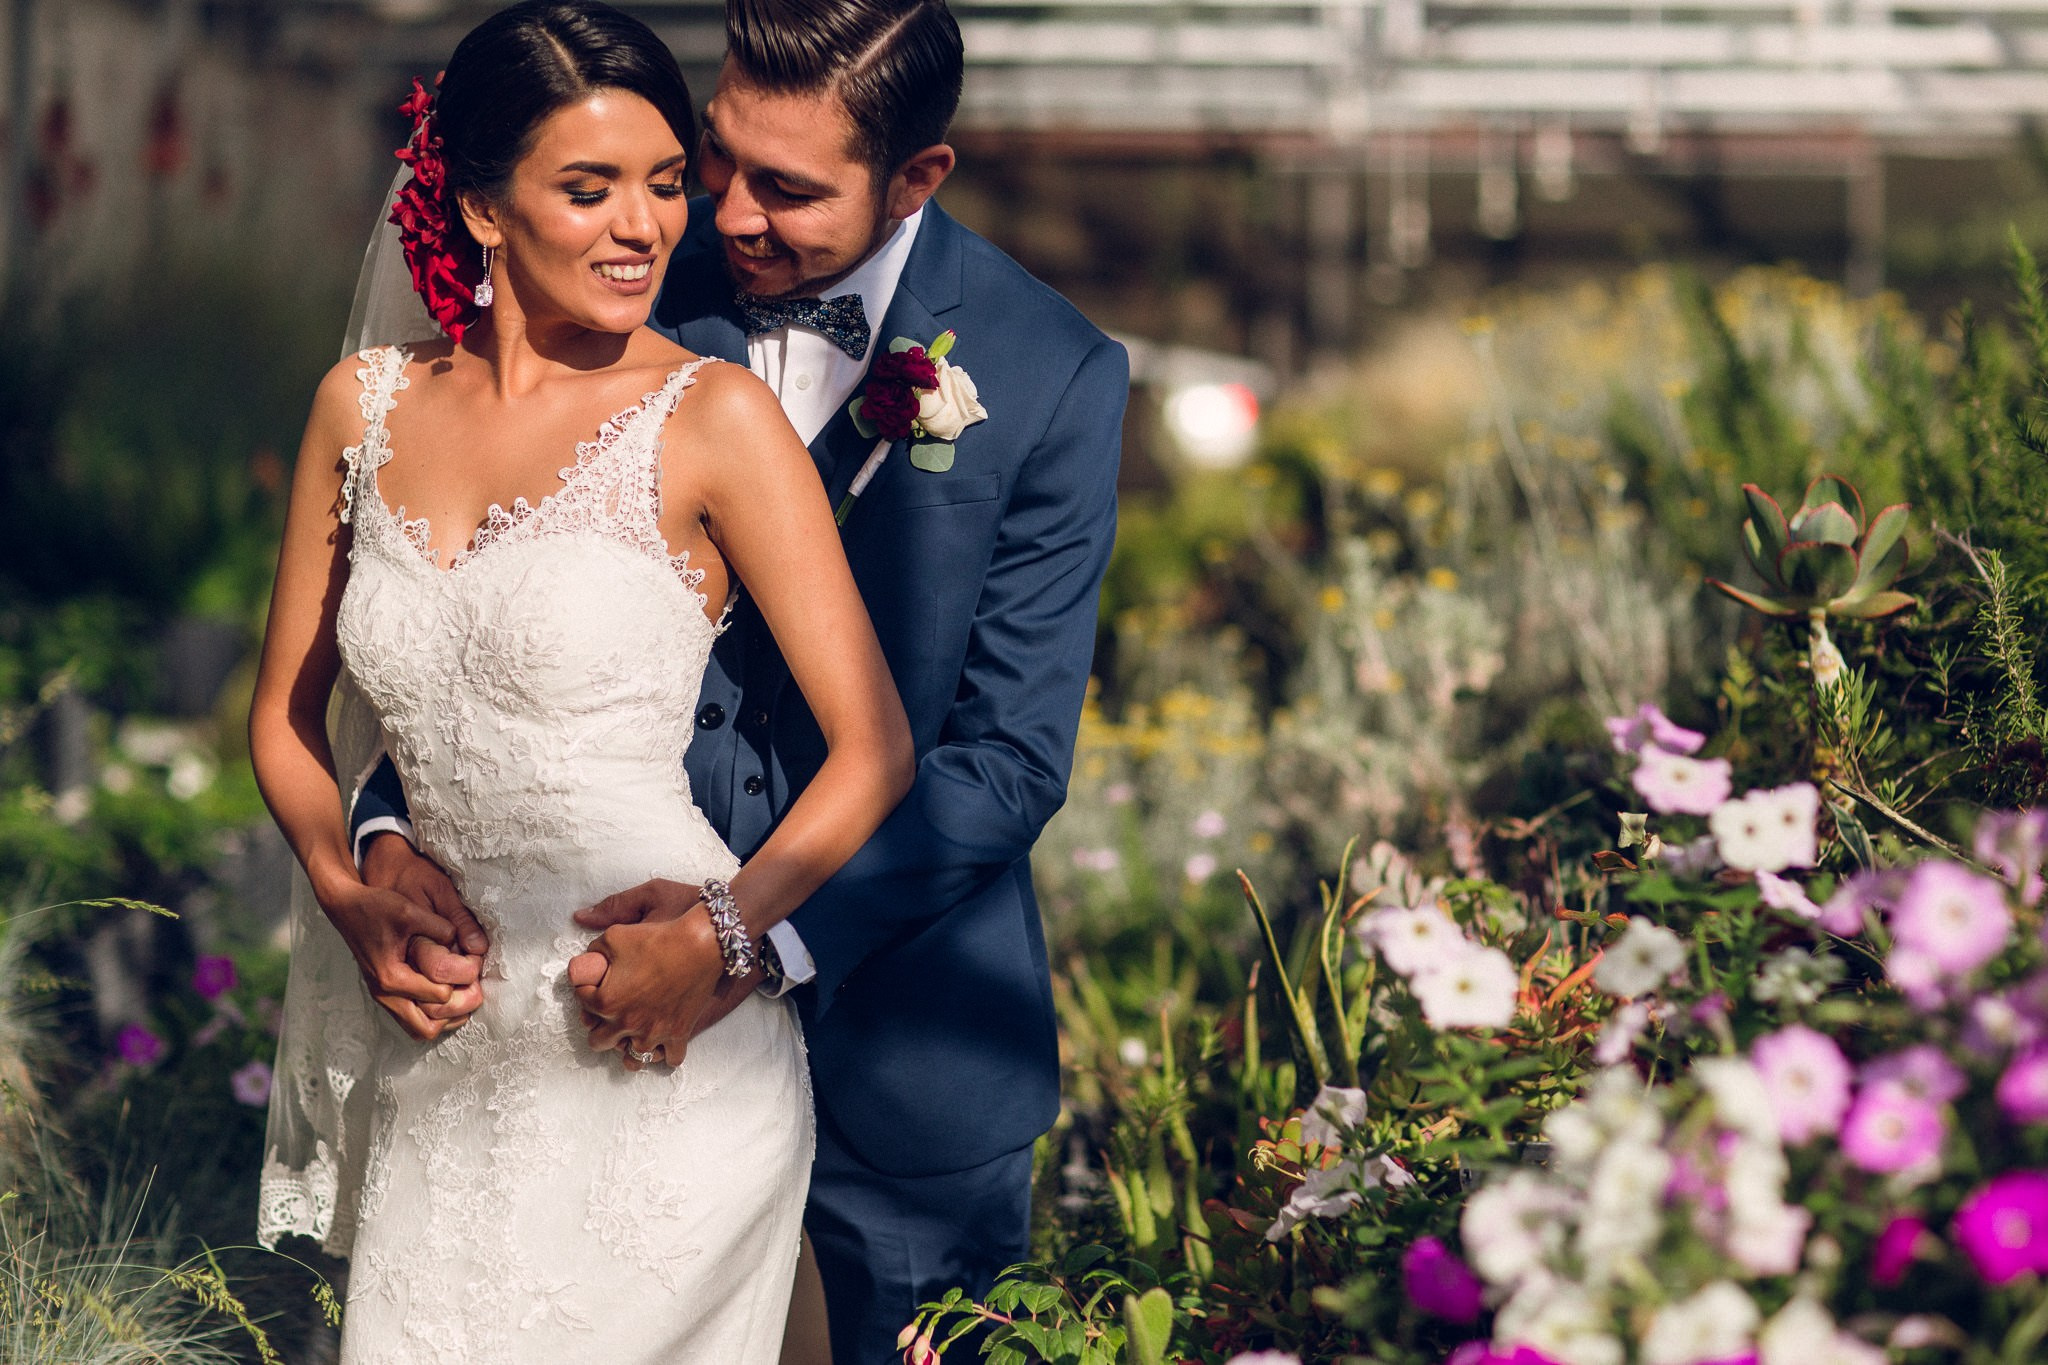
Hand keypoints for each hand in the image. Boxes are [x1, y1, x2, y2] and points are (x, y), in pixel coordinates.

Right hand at [356, 834, 489, 1037]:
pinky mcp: (383, 993)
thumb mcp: (411, 911)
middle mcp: (385, 994)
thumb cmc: (376, 907)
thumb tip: (471, 945)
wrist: (346, 907)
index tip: (472, 961)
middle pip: (428, 1027)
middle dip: (456, 1011)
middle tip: (473, 988)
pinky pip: (410, 1020)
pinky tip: (446, 993)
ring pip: (419, 1030)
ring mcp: (382, 997)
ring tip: (462, 992)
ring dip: (444, 1018)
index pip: (441, 995)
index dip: (462, 979)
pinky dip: (431, 1014)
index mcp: (392, 977)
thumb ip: (442, 928)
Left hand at [568, 878, 722, 1069]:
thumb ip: (592, 951)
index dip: (584, 988)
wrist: (702, 943)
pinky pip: (670, 1059)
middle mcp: (627, 1024)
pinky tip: (661, 1040)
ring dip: (627, 1048)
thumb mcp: (615, 934)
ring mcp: (654, 1033)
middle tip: (608, 1011)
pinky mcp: (680, 1033)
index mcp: (606, 1001)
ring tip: (630, 1034)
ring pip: (632, 1060)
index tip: (594, 981)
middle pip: (598, 1041)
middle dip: (599, 1026)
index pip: (581, 1002)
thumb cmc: (658, 936)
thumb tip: (582, 962)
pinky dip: (664, 1054)